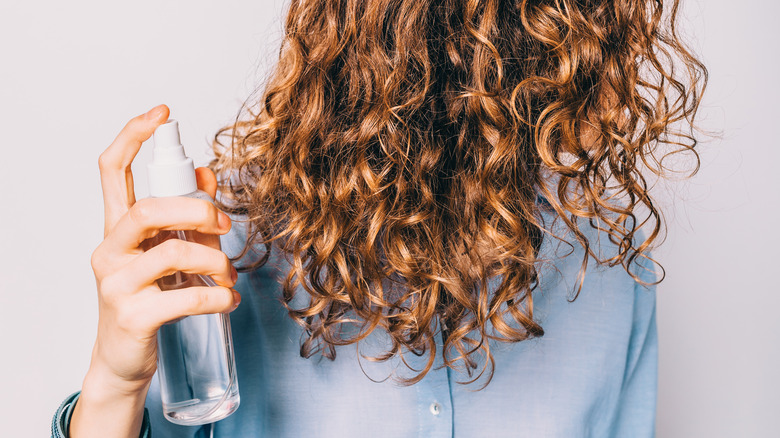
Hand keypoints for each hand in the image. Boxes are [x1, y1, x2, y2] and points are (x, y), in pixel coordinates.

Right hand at [70, 105, 240, 437]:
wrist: (125, 358)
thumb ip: (188, 215)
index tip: (163, 113)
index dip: (133, 136)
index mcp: (117, 228)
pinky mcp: (132, 316)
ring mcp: (116, 284)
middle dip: (198, 210)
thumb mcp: (169, 250)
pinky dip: (218, 297)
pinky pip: (185, 298)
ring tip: (230, 275)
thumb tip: (208, 174)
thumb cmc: (151, 297)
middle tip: (226, 224)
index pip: (112, 171)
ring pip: (173, 252)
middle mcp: (109, 250)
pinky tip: (229, 300)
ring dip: (216, 260)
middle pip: (149, 209)